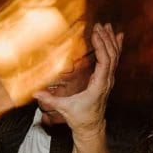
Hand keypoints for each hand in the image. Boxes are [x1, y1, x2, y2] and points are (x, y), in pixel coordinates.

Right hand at [34, 23, 123, 138]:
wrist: (90, 126)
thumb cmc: (79, 118)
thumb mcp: (64, 108)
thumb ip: (50, 100)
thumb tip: (35, 93)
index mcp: (99, 86)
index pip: (105, 62)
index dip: (101, 46)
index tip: (95, 34)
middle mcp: (107, 81)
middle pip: (112, 56)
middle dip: (106, 39)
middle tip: (100, 25)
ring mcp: (109, 80)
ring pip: (115, 56)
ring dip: (111, 41)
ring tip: (108, 26)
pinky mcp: (107, 79)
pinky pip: (114, 60)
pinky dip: (115, 47)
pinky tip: (118, 36)